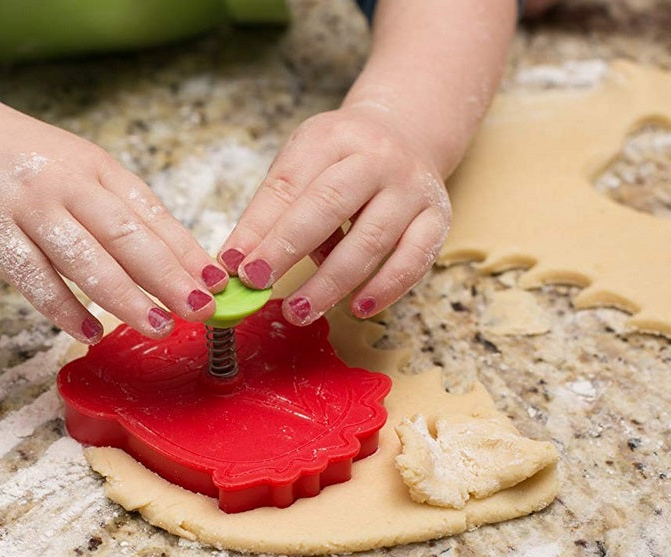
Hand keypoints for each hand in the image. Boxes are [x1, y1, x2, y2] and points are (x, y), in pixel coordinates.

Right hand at [0, 76, 227, 342]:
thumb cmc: (28, 161)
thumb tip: (181, 260)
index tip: (217, 283)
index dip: (187, 251)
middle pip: (127, 236)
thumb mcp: (82, 170)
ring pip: (84, 257)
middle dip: (169, 276)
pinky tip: (89, 331)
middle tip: (201, 310)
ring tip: (159, 327)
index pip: (152, 215)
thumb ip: (124, 210)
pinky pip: (31, 275)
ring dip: (125, 296)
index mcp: (100, 169)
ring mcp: (29, 206)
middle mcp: (70, 184)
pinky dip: (61, 306)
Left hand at [218, 103, 450, 324]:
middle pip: (329, 205)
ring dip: (331, 282)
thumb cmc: (342, 158)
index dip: (258, 226)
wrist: (407, 132)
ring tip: (299, 310)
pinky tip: (357, 308)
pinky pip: (414, 259)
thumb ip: (274, 208)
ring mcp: (412, 188)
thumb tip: (240, 263)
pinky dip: (386, 288)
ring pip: (371, 240)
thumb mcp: (302, 163)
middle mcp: (377, 158)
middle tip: (257, 283)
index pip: (289, 183)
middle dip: (287, 249)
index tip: (232, 263)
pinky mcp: (438, 218)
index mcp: (333, 137)